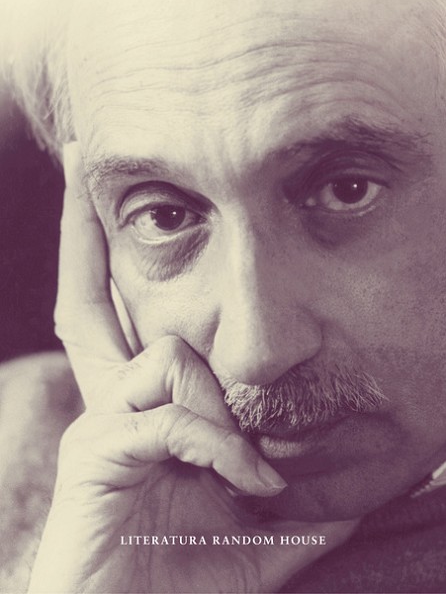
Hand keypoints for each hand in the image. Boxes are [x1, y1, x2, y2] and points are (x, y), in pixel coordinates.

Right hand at [28, 143, 356, 593]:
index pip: (119, 313)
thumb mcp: (259, 525)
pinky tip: (243, 483)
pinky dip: (219, 444)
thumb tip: (351, 476)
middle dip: (81, 226)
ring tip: (250, 471)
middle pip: (86, 295)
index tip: (109, 203)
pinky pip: (170, 416)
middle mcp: (111, 403)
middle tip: (76, 153)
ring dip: (223, 404)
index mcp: (142, 408)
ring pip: (167, 353)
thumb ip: (294, 490)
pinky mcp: (94, 455)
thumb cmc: (189, 580)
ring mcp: (98, 424)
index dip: (109, 258)